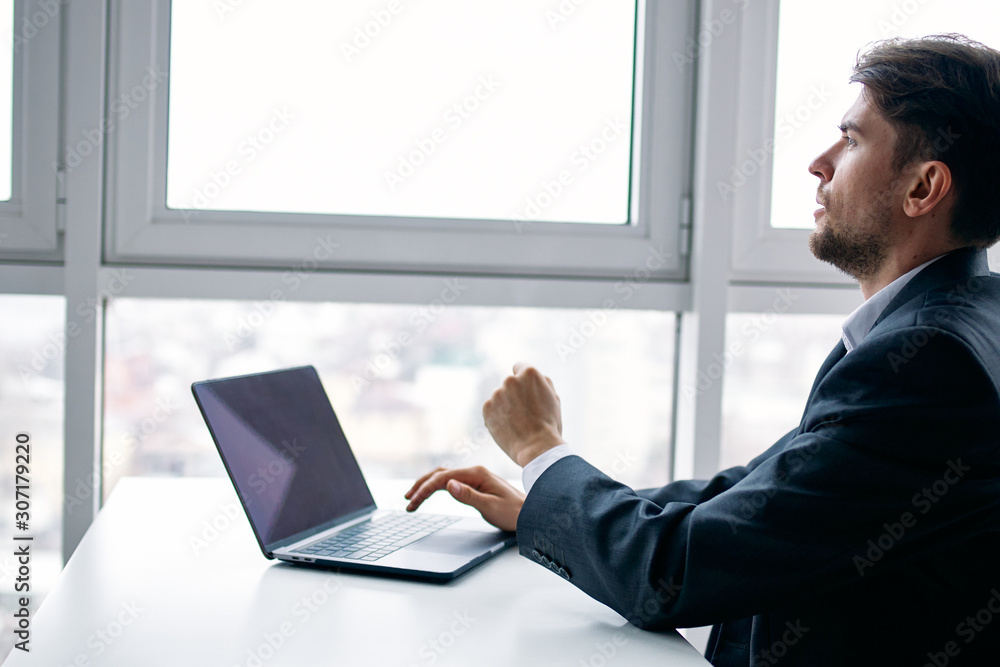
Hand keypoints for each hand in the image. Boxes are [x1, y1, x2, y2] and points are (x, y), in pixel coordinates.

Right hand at [404, 466, 524, 531]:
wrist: (530, 512)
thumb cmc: (513, 512)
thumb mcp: (490, 507)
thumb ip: (469, 496)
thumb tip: (448, 486)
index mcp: (476, 474)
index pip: (443, 478)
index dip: (425, 489)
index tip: (413, 502)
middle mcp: (474, 472)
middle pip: (440, 473)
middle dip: (421, 486)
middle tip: (407, 501)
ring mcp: (474, 477)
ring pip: (443, 476)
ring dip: (426, 485)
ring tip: (412, 497)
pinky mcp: (475, 484)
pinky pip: (450, 481)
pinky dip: (436, 486)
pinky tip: (429, 492)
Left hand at [484, 363, 563, 466]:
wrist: (536, 447)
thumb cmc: (549, 424)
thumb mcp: (554, 398)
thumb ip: (543, 382)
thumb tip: (532, 376)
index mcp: (529, 373)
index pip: (519, 367)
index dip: (523, 380)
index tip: (524, 390)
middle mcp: (510, 380)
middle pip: (510, 384)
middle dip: (514, 394)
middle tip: (524, 413)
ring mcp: (497, 394)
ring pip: (500, 397)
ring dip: (505, 406)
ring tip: (517, 423)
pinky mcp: (487, 408)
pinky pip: (491, 409)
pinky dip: (497, 417)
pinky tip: (508, 427)